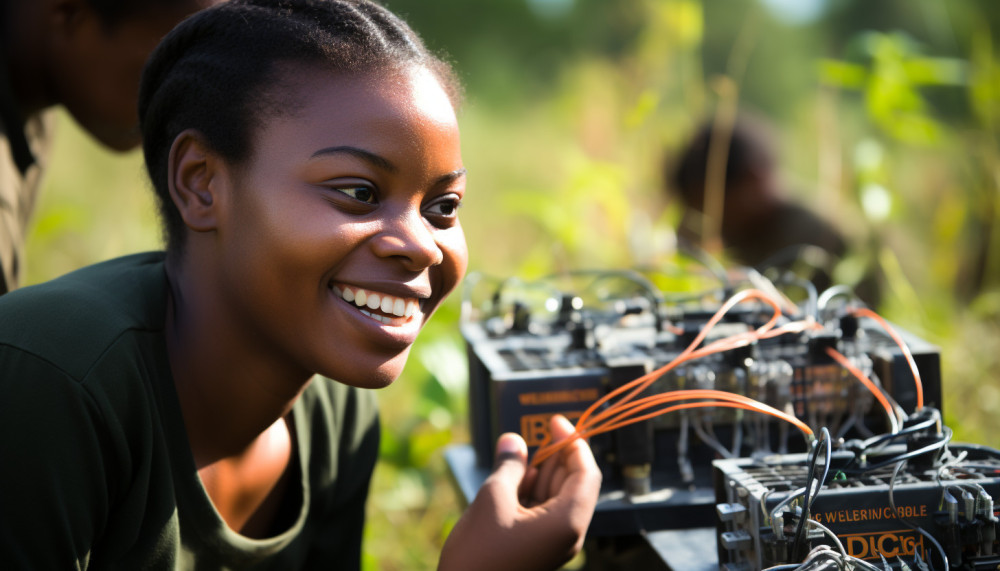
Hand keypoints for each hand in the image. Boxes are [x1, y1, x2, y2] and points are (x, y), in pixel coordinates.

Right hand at [439, 415, 601, 570]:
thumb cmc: (478, 555)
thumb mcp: (492, 500)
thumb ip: (510, 466)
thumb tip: (514, 440)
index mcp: (567, 522)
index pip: (585, 474)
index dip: (573, 443)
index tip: (556, 421)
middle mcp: (568, 535)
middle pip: (575, 485)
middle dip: (558, 456)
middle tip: (538, 432)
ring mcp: (554, 545)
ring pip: (559, 498)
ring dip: (544, 473)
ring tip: (523, 454)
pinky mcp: (538, 549)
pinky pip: (545, 513)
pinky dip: (535, 492)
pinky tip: (518, 478)